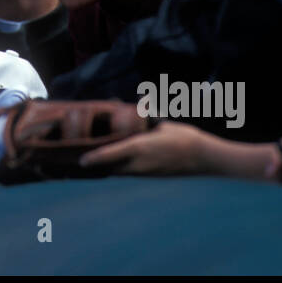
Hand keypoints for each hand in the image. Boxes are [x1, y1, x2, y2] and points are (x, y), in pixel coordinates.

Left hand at [76, 121, 207, 173]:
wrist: (203, 158)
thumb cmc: (183, 137)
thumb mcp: (162, 124)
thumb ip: (145, 118)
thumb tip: (133, 107)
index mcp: (140, 147)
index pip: (112, 154)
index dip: (95, 158)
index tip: (81, 160)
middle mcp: (139, 163)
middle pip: (110, 167)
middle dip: (95, 165)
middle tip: (78, 158)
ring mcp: (145, 172)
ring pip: (118, 172)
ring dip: (105, 167)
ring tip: (89, 160)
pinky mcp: (150, 176)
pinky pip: (128, 173)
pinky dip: (117, 168)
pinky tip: (112, 162)